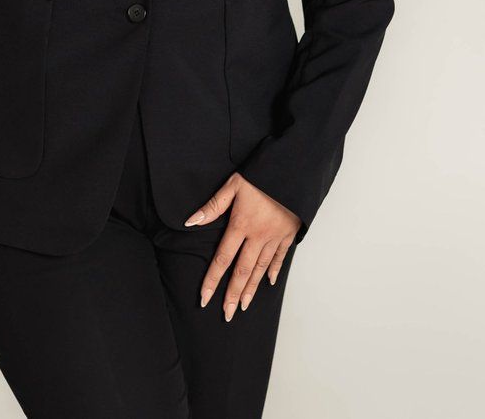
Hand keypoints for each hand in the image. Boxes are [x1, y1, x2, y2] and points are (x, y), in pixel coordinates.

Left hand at [184, 172, 301, 320]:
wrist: (293, 170)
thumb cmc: (260, 174)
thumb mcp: (233, 185)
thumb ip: (213, 206)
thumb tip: (190, 221)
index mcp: (241, 224)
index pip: (223, 259)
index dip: (212, 280)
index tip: (204, 299)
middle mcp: (258, 236)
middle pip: (242, 271)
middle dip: (232, 294)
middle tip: (227, 315)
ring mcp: (275, 237)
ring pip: (260, 268)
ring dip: (250, 288)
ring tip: (243, 305)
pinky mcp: (289, 234)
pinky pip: (280, 257)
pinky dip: (273, 270)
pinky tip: (269, 282)